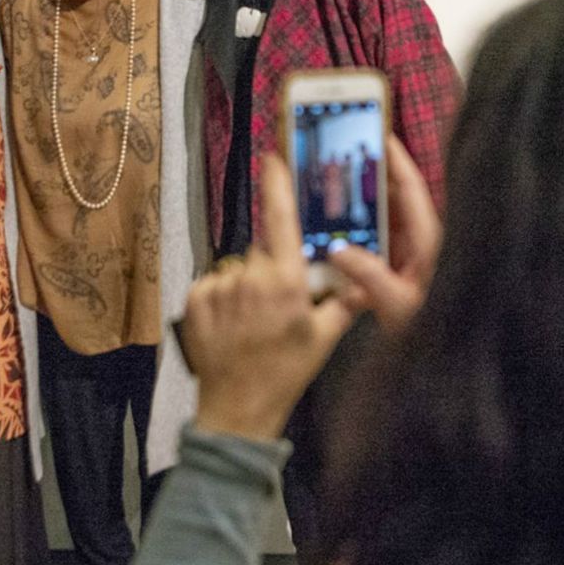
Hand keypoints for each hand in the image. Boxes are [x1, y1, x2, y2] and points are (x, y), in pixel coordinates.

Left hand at [183, 155, 353, 442]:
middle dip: (273, 266)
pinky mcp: (196, 299)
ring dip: (247, 284)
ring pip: (238, 268)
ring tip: (253, 321)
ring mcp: (219, 288)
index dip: (277, 183)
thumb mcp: (324, 338)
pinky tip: (232, 323)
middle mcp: (250, 277)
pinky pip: (214, 283)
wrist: (238, 407)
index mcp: (286, 281)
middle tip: (279, 301)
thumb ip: (346, 301)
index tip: (273, 157)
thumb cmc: (285, 372)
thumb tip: (367, 278)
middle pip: (263, 250)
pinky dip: (223, 296)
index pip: (280, 218)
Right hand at [328, 136, 438, 330]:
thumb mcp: (400, 305)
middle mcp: (424, 244)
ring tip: (330, 199)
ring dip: (361, 215)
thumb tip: (337, 249)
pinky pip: (382, 250)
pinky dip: (362, 244)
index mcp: (430, 241)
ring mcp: (416, 259)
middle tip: (338, 164)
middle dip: (367, 183)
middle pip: (393, 202)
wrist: (457, 359)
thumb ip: (369, 277)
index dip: (395, 159)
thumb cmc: (441, 332)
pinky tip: (338, 246)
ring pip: (385, 226)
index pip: (410, 188)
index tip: (378, 132)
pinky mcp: (407, 276)